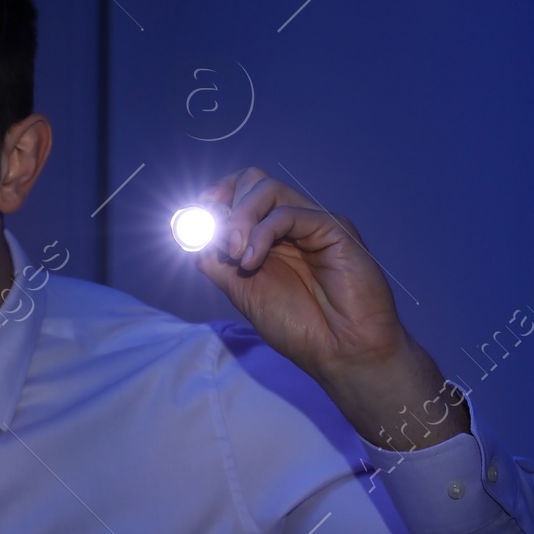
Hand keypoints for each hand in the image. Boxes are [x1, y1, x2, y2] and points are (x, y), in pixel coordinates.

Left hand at [191, 168, 467, 450]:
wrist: (342, 352)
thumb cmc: (300, 327)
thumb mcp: (243, 292)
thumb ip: (217, 262)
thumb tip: (191, 235)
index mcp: (270, 236)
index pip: (240, 193)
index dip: (215, 199)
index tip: (195, 220)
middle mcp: (292, 224)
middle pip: (252, 181)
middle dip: (226, 206)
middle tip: (219, 243)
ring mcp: (312, 223)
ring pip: (268, 189)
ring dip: (240, 217)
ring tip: (235, 255)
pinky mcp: (333, 228)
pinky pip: (289, 213)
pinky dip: (261, 233)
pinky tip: (251, 262)